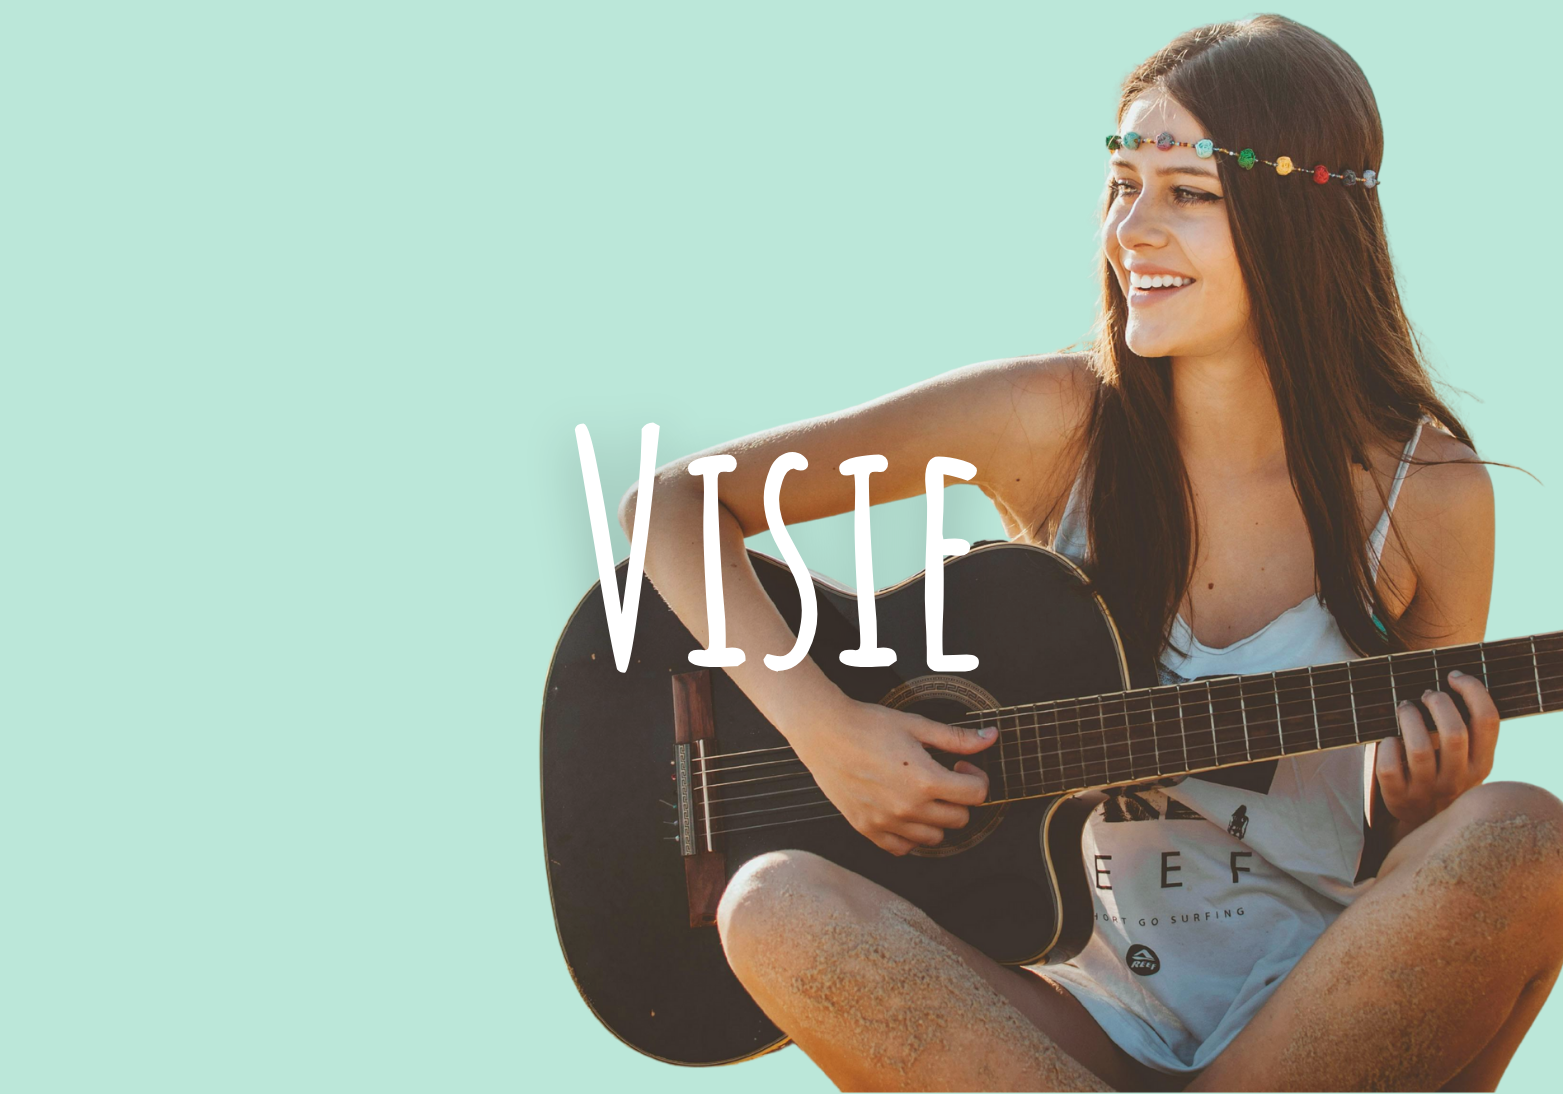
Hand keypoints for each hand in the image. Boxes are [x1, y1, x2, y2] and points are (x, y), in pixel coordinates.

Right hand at [788, 697, 995, 855]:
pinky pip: (903, 848)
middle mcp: (909, 808)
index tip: (961, 766)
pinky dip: (910, 835)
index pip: (977, 795)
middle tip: (943, 777)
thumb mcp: (917, 725)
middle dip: (959, 798)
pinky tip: (904, 811)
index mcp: (926, 780)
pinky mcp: (868, 829)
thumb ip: (957, 738)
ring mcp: (888, 822)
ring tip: (922, 794)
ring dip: (937, 818)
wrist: (824, 732)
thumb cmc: (868, 725)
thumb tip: (990, 737)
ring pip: (935, 838)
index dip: (976, 777)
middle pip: (960, 819)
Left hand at [1374, 669, 1497, 833]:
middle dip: (1438, 703)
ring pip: (1419, 748)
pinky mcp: (1399, 798)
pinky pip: (1389, 766)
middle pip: (1454, 732)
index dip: (1473, 690)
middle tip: (1427, 693)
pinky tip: (1388, 740)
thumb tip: (1450, 681)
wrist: (1425, 822)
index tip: (1454, 676)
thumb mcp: (1466, 758)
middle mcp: (1458, 779)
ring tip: (1405, 708)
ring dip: (1409, 718)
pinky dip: (1386, 746)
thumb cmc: (1444, 773)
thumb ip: (1466, 729)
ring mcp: (1428, 790)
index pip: (1488, 721)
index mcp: (1482, 763)